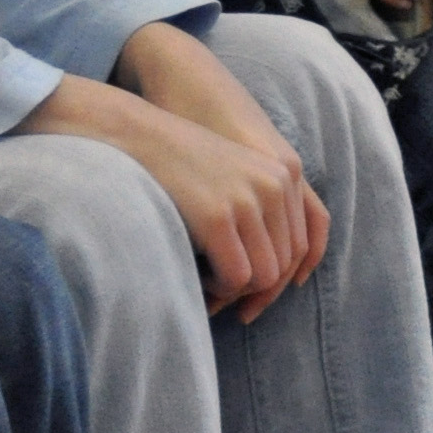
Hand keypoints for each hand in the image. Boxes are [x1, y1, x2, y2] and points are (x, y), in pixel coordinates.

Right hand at [15, 23, 328, 319]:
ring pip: (263, 277)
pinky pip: (236, 277)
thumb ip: (255, 207)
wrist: (132, 131)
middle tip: (218, 301)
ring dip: (232, 290)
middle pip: (284, 266)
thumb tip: (266, 272)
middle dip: (252, 292)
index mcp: (284, 174)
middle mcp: (276, 184)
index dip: (275, 281)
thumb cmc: (174, 160)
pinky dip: (217, 287)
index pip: (300, 246)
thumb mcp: (230, 173)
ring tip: (202, 281)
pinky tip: (194, 273)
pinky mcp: (218, 215)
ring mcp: (249, 199)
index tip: (249, 301)